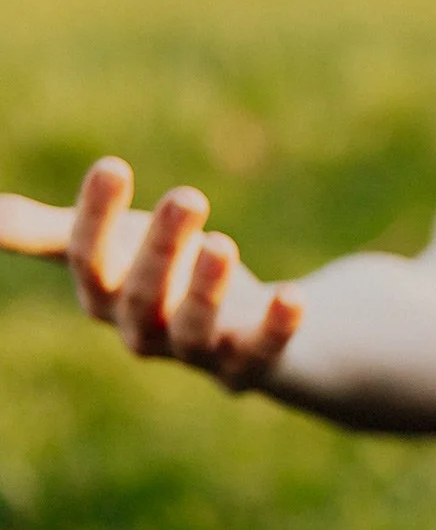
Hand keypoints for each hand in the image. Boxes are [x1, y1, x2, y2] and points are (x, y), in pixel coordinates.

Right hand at [0, 157, 304, 389]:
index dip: (96, 217)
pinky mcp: (249, 364)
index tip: (114, 165)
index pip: (89, 260)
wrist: (241, 326)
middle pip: (143, 294)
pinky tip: (292, 296)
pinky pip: (261, 352)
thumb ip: (48, 232)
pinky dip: (276, 328)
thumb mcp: (110, 247)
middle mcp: (144, 330)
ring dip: (207, 290)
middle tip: (188, 196)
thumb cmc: (162, 274)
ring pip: (194, 329)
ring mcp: (197, 352)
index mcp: (105, 296)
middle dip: (161, 248)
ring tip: (223, 244)